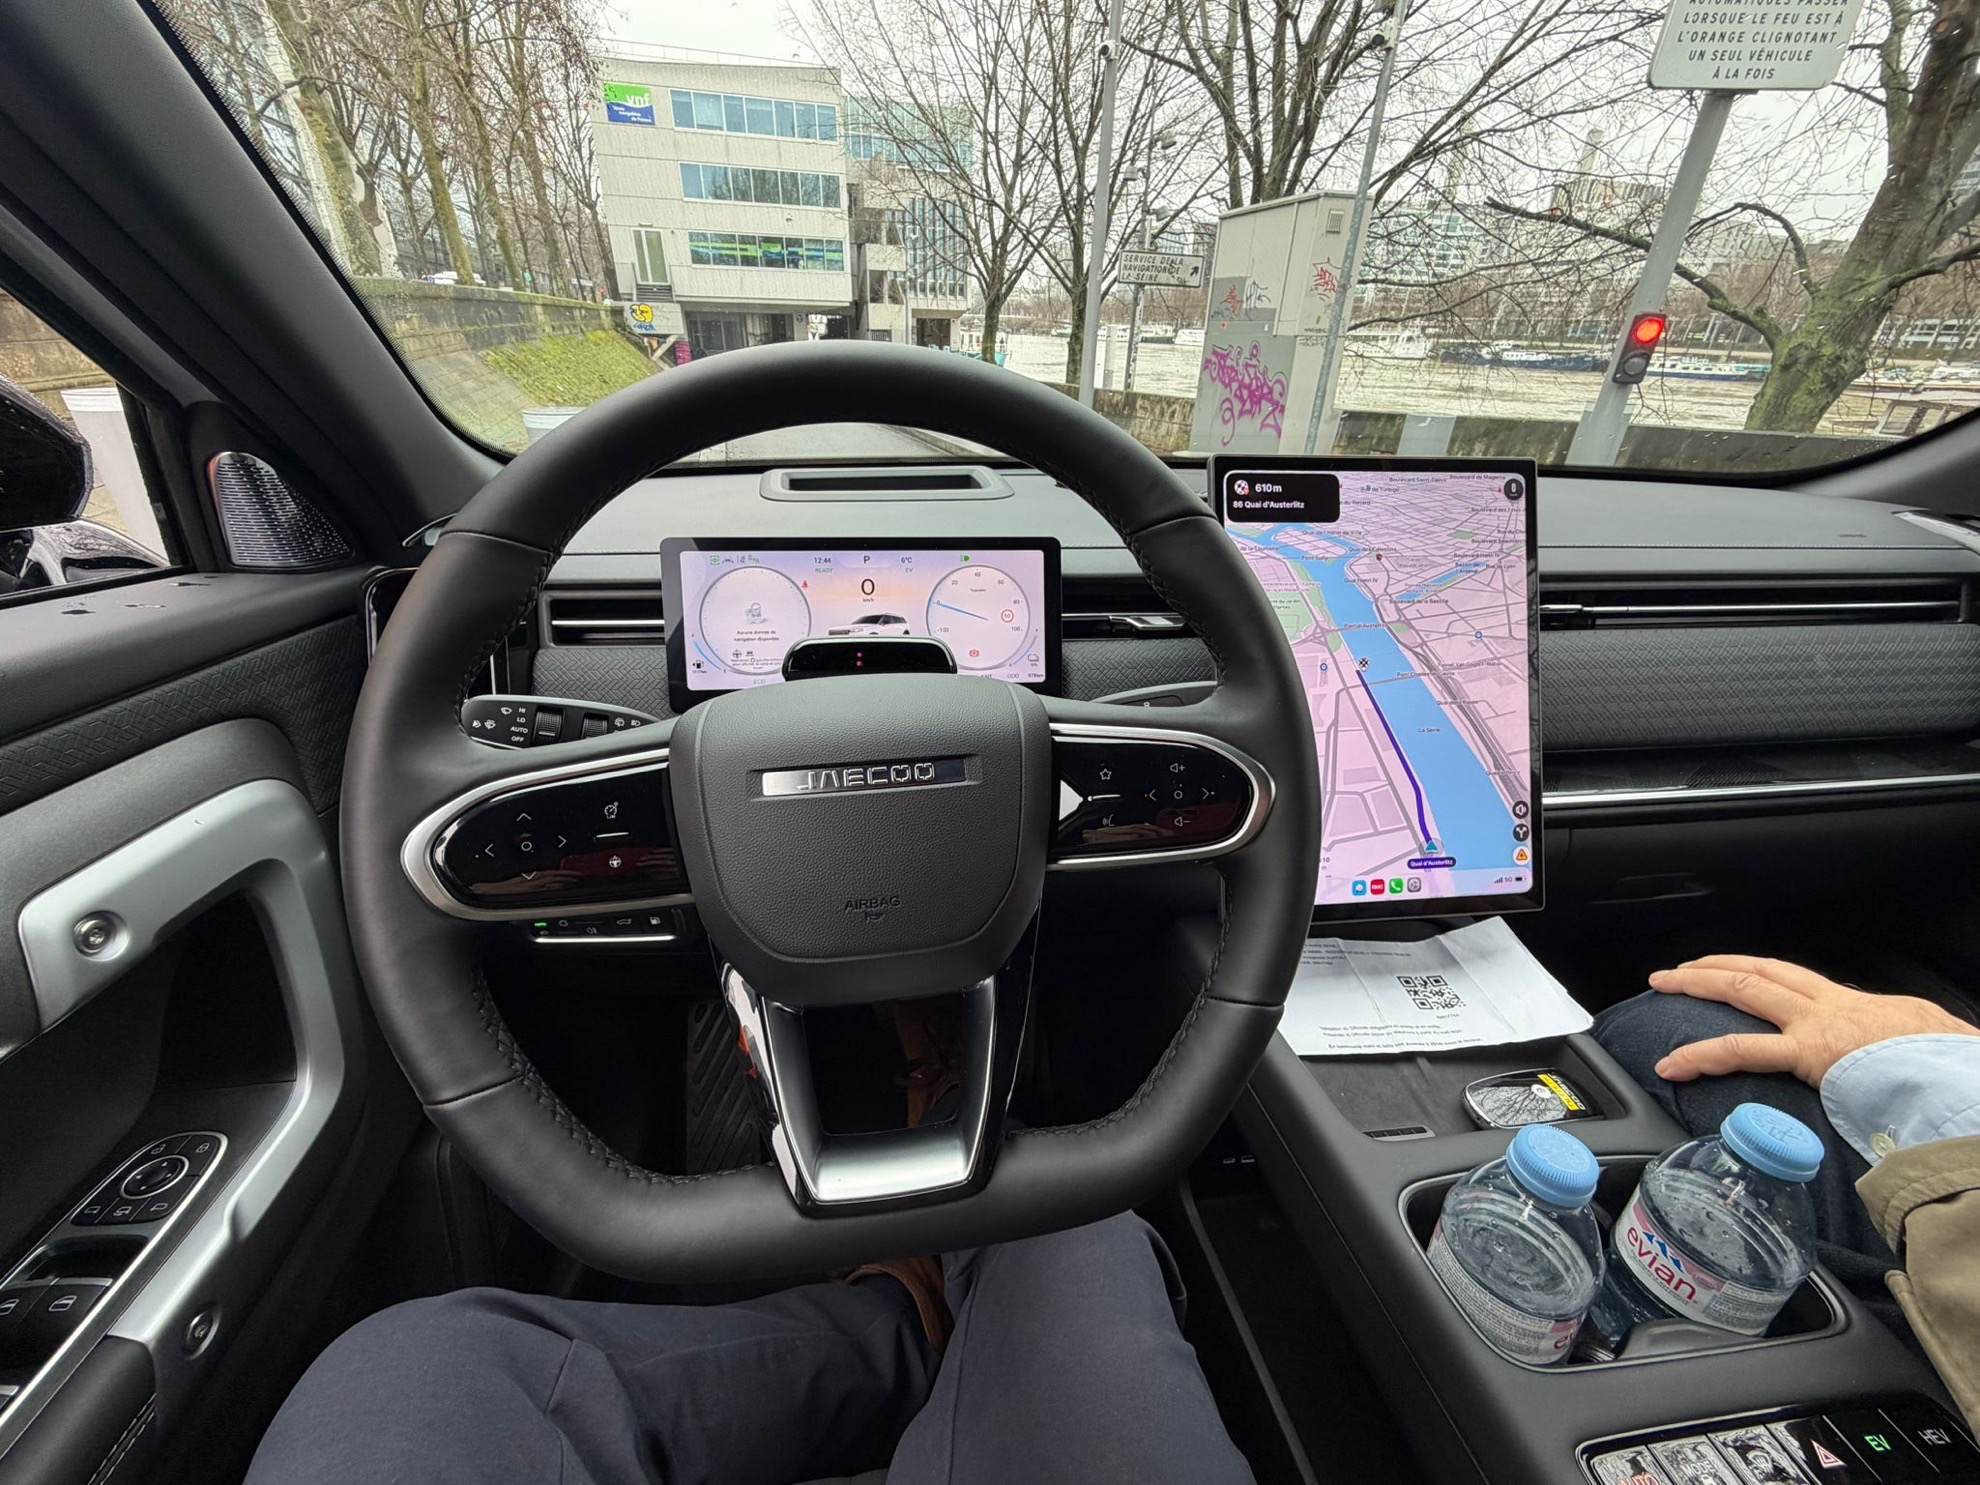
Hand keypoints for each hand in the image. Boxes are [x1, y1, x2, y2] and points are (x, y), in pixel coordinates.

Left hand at [1647, 955, 1979, 1087]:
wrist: (1963, 1073)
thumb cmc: (1951, 1067)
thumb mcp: (1924, 1046)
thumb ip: (1898, 1049)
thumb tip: (1900, 1064)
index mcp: (1858, 1006)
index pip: (1799, 984)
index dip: (1763, 979)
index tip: (1740, 982)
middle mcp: (1832, 1005)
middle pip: (1764, 972)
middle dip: (1718, 967)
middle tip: (1681, 970)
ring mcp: (1817, 1024)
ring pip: (1745, 989)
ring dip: (1698, 983)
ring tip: (1663, 985)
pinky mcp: (1809, 1052)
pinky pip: (1743, 1049)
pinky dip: (1701, 1054)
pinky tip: (1673, 1063)